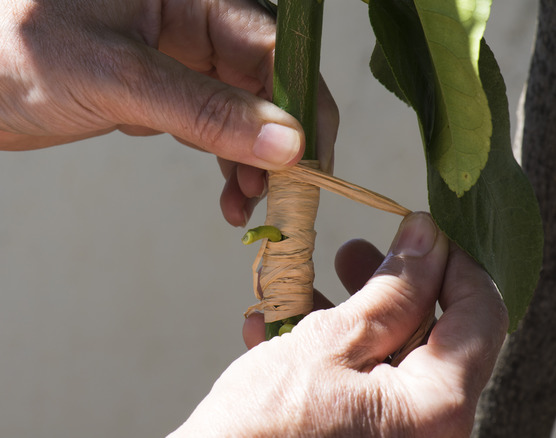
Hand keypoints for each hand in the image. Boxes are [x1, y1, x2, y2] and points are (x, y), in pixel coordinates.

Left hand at [0, 0, 337, 224]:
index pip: (272, 48)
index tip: (311, 164)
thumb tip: (286, 142)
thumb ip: (202, 111)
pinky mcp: (149, 91)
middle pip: (264, 81)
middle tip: (282, 198)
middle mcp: (187, 21)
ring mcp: (170, 57)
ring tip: (250, 206)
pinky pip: (206, 125)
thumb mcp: (116, 80)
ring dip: (252, 159)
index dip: (300, 106)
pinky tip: (227, 196)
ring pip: (239, 109)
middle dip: (278, 141)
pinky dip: (221, 162)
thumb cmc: (12, 49)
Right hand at [172, 213, 507, 436]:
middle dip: (389, 287)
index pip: (481, 316)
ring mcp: (395, 437)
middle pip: (433, 334)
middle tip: (351, 253)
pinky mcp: (361, 437)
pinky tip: (274, 331)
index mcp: (437, 410)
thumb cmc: (262, 428)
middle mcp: (429, 431)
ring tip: (297, 292)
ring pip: (391, 355)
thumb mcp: (328, 344)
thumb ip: (390, 291)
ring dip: (347, 316)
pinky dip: (326, 352)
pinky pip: (361, 383)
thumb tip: (426, 239)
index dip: (451, 262)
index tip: (415, 231)